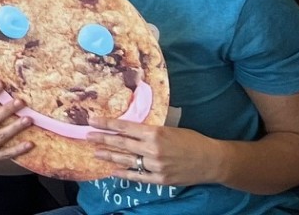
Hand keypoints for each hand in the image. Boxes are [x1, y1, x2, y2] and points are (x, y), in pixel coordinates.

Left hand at [90, 116, 218, 187]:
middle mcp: (153, 149)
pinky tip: (113, 170)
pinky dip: (124, 173)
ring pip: (126, 159)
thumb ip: (149, 130)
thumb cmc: (191, 140)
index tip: (92, 120)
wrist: (211, 160)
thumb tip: (128, 128)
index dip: (106, 123)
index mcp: (155, 132)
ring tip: (95, 152)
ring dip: (109, 155)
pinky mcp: (160, 179)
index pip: (124, 127)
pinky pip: (138, 176)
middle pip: (121, 143)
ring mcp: (156, 166)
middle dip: (102, 138)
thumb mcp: (169, 128)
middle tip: (87, 135)